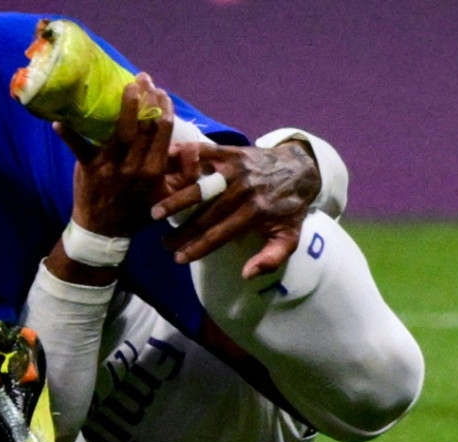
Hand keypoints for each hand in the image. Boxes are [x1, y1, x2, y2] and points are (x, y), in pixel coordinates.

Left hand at [55, 72, 173, 236]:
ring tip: (128, 85)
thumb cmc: (138, 210)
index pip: (163, 134)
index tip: (163, 93)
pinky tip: (59, 120)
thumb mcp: (167, 195)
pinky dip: (69, 135)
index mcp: (155, 171)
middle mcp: (135, 168)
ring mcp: (112, 168)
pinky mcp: (90, 169)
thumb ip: (186, 173)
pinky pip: (79, 149)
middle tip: (145, 78)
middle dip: (147, 100)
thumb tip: (195, 147)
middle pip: (144, 127)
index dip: (165, 110)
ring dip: (124, 106)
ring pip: (120, 132)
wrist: (105, 231)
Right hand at [152, 140, 320, 278]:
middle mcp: (243, 189)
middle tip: (162, 243)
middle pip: (205, 213)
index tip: (179, 259)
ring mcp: (235, 168)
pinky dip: (182, 157)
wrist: (303, 167)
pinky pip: (203, 153)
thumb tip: (247, 274)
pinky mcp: (231, 151)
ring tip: (154, 211)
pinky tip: (162, 163)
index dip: (198, 247)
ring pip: (199, 185)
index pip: (220, 234)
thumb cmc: (290, 208)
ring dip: (175, 198)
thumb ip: (271, 258)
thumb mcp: (290, 237)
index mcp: (256, 212)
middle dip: (182, 230)